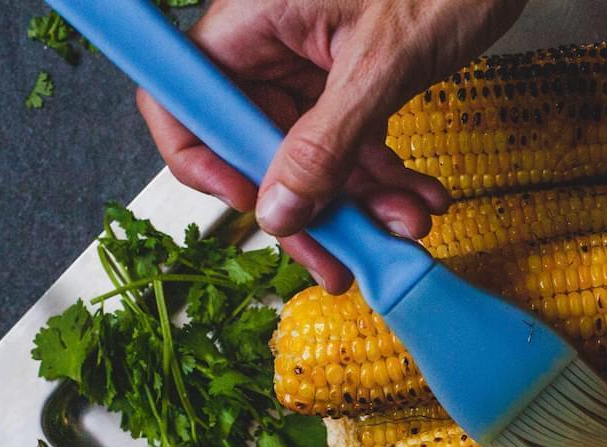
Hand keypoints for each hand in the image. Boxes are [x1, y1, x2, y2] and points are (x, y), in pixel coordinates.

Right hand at [138, 0, 526, 291]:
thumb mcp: (379, 66)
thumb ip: (326, 142)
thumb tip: (279, 210)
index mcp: (251, 24)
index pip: (185, 100)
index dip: (205, 161)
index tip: (254, 207)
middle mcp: (272, 48)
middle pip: (258, 148)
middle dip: (307, 210)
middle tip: (341, 262)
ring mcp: (313, 69)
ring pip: (314, 159)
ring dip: (361, 204)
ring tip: (407, 228)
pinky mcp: (355, 84)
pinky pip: (354, 146)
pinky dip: (387, 180)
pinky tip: (420, 200)